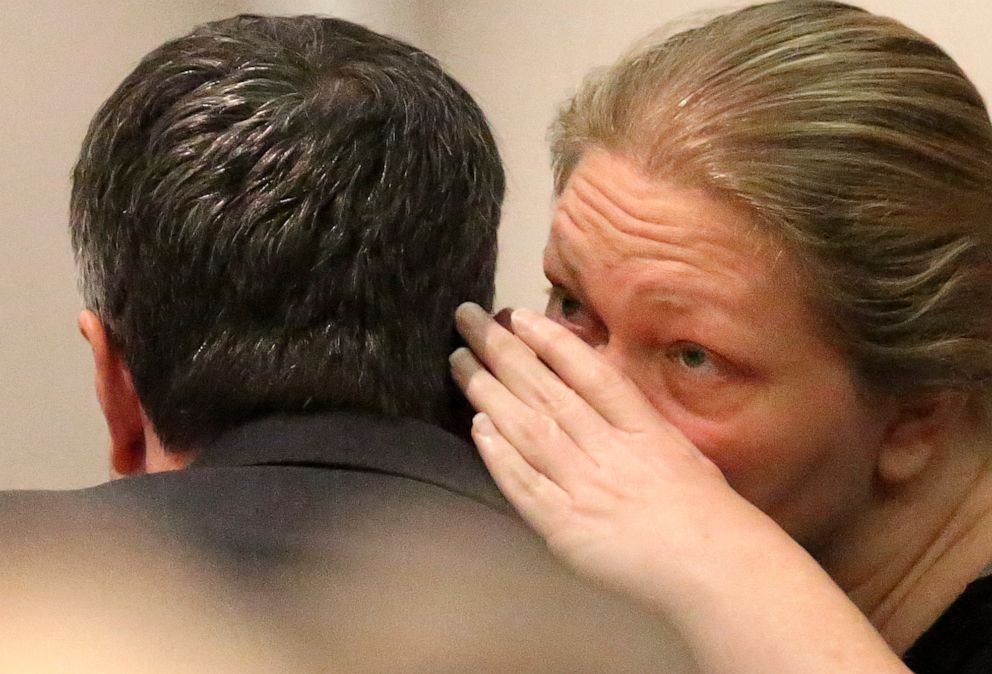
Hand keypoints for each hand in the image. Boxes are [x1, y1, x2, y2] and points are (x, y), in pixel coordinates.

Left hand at [449, 303, 910, 673]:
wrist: (715, 570)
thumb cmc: (706, 511)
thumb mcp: (679, 448)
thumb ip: (636, 418)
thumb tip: (597, 385)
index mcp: (642, 428)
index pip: (589, 373)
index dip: (552, 341)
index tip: (520, 315)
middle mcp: (609, 450)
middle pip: (546, 391)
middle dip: (503, 351)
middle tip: (469, 320)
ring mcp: (585, 487)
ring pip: (528, 429)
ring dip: (489, 392)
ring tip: (460, 362)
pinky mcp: (565, 527)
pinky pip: (525, 485)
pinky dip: (499, 456)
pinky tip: (478, 427)